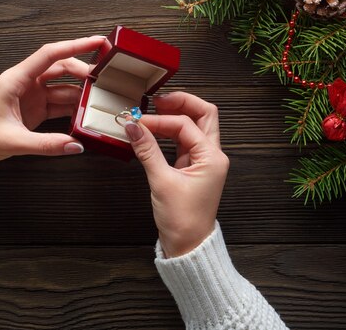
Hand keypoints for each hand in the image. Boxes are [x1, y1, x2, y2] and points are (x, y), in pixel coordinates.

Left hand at [0, 36, 105, 164]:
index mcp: (16, 79)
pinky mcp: (34, 109)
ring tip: (100, 97)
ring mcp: (31, 96)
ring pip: (62, 87)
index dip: (75, 45)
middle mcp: (25, 83)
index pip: (50, 55)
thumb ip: (47, 144)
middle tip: (104, 79)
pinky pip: (58, 104)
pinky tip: (86, 113)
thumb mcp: (13, 141)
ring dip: (80, 91)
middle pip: (60, 68)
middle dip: (83, 71)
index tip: (97, 42)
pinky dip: (72, 108)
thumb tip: (76, 145)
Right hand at [125, 92, 229, 257]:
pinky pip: (185, 140)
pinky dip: (171, 132)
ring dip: (176, 116)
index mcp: (212, 157)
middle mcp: (212, 155)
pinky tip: (154, 131)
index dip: (160, 120)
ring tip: (153, 113)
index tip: (138, 122)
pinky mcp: (193, 166)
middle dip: (181, 103)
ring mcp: (204, 160)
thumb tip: (133, 127)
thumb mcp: (162, 182)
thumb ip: (147, 151)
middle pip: (204, 114)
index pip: (186, 125)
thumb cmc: (182, 219)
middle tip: (156, 101)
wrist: (188, 245)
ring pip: (195, 125)